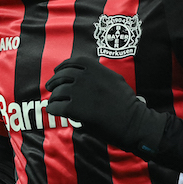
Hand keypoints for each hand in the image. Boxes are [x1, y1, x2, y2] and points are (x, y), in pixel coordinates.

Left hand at [46, 56, 167, 157]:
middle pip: (62, 76)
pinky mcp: (76, 109)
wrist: (132, 122)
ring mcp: (80, 92)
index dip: (62, 66)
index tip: (57, 71)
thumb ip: (100, 74)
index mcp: (96, 68)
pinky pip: (57, 106)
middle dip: (54, 81)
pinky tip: (54, 111)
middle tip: (50, 87)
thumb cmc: (127, 104)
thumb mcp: (115, 80)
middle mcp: (86, 77)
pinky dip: (53, 108)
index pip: (73, 62)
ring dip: (54, 97)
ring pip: (58, 91)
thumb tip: (86, 74)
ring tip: (54, 101)